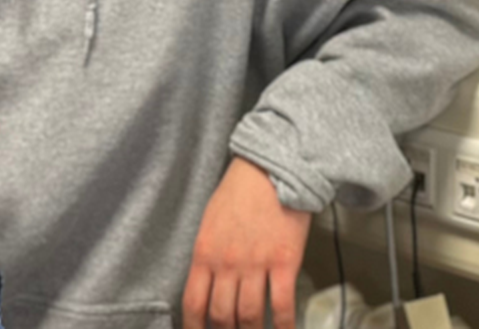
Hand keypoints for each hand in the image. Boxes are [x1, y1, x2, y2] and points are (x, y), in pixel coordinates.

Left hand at [182, 158, 313, 328]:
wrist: (275, 166)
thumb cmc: (242, 190)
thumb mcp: (210, 220)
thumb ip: (208, 254)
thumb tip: (209, 284)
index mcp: (205, 252)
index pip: (194, 303)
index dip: (195, 328)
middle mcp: (227, 263)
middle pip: (222, 316)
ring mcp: (256, 264)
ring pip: (249, 316)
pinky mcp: (284, 262)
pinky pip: (282, 304)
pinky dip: (283, 326)